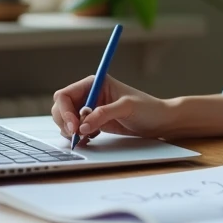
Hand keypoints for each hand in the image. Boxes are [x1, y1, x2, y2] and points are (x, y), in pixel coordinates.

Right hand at [50, 75, 175, 144]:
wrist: (160, 121)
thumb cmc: (148, 108)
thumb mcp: (127, 107)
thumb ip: (104, 113)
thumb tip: (83, 125)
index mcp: (95, 83)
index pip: (66, 95)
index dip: (65, 110)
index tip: (73, 126)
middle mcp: (90, 94)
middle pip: (62, 107)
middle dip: (65, 122)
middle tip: (76, 135)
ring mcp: (91, 109)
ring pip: (67, 120)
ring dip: (70, 130)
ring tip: (85, 137)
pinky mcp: (95, 122)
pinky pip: (77, 129)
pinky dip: (78, 136)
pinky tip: (89, 139)